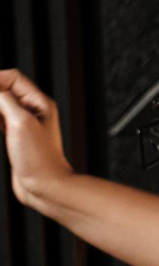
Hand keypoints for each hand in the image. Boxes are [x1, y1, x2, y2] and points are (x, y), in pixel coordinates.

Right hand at [0, 67, 74, 207]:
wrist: (46, 187)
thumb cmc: (39, 158)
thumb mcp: (20, 123)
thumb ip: (4, 101)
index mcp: (39, 103)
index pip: (13, 78)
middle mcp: (34, 111)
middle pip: (6, 90)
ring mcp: (26, 125)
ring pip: (2, 106)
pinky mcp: (18, 138)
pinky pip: (1, 120)